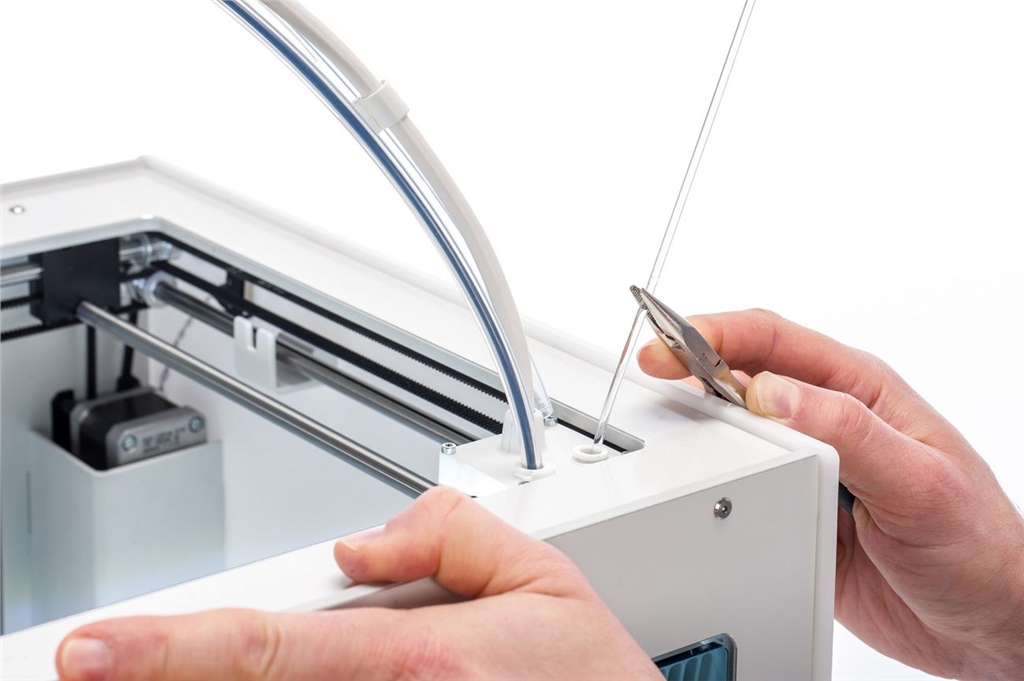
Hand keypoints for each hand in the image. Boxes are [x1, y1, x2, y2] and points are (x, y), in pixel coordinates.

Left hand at [56, 487, 659, 680]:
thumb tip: (367, 543)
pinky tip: (265, 675)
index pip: (273, 646)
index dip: (173, 646)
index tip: (98, 650)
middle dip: (168, 673)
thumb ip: (450, 536)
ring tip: (196, 662)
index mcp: (427, 663)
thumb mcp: (547, 581)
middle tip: (95, 663)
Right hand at [638, 309, 1023, 679]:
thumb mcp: (918, 484)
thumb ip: (847, 433)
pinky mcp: (794, 506)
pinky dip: (708, 468)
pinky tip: (692, 466)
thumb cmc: (979, 547)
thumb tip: (771, 394)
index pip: (776, 341)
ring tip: (660, 409)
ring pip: (735, 423)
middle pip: (745, 372)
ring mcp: (810, 463)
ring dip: (696, 413)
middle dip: (691, 361)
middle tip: (649, 365)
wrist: (985, 624)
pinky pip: (739, 475)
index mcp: (863, 393)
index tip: (672, 343)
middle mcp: (831, 420)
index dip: (716, 333)